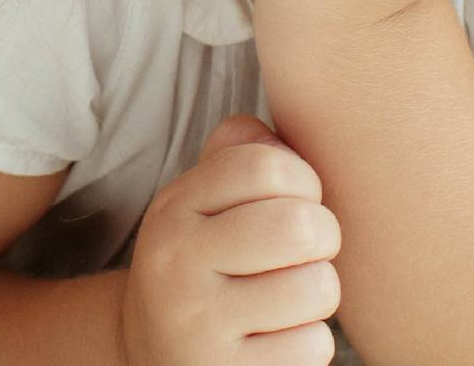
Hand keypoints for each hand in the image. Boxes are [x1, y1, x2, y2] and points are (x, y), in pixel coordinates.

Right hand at [119, 115, 341, 365]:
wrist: (150, 358)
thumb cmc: (200, 269)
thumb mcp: (199, 207)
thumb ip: (235, 156)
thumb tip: (271, 131)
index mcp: (173, 210)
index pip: (264, 165)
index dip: (302, 181)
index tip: (294, 202)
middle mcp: (176, 265)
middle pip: (300, 225)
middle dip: (323, 236)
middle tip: (304, 253)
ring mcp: (198, 327)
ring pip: (317, 287)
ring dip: (318, 294)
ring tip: (286, 299)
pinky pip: (312, 345)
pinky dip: (306, 343)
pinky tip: (274, 341)